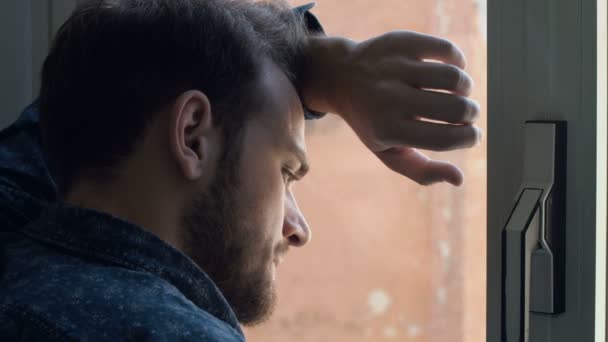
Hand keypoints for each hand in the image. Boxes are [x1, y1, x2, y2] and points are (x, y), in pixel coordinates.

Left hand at [301, 32, 481, 185]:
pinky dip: (458, 61)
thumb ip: (421, 171)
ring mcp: (394, 68)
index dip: (469, 138)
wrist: (340, 78)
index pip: (446, 138)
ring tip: (459, 92)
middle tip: (467, 114)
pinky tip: (452, 69)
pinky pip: (446, 50)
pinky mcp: (400, 42)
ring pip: (454, 77)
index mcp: (387, 130)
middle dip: (471, 113)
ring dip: (466, 88)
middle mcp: (389, 98)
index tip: (472, 135)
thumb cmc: (373, 122)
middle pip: (455, 108)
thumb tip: (460, 179)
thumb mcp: (388, 151)